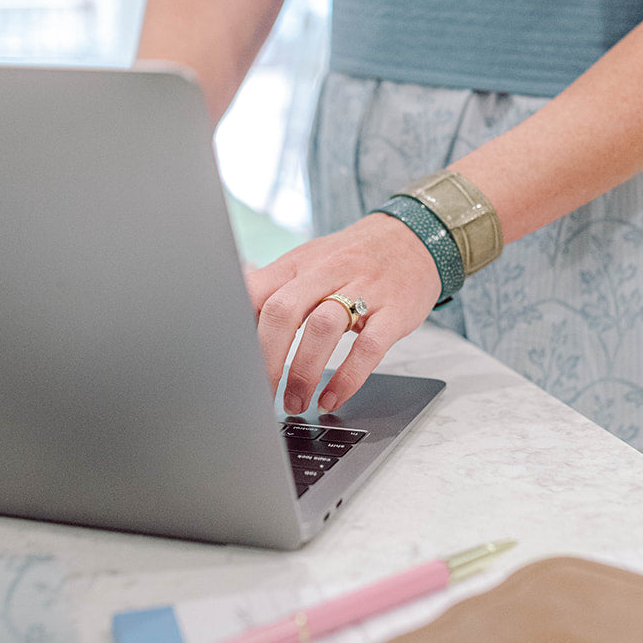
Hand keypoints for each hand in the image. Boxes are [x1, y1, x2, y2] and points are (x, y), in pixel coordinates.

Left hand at [245, 213, 442, 414]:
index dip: (238, 331)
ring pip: (323, 327)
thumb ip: (271, 287)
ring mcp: (362, 289)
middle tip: (261, 394)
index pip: (255, 292)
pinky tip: (333, 397)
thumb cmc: (351, 258)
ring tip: (295, 402)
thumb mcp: (307, 262)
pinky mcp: (394, 311)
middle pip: (284, 311)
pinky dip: (348, 377)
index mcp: (298, 264)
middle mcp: (326, 273)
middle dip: (267, 359)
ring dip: (304, 371)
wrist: (412, 239)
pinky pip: (369, 347)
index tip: (232, 366)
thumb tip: (230, 319)